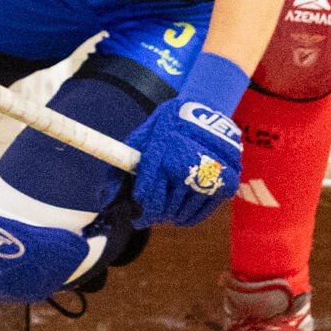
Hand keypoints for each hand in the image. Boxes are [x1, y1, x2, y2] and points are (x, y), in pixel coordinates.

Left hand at [124, 54, 249, 228]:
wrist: (207, 111)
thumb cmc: (169, 124)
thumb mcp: (144, 136)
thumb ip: (125, 163)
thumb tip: (105, 198)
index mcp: (163, 157)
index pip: (149, 199)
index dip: (142, 213)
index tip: (137, 218)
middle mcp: (185, 169)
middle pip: (165, 209)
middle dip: (154, 217)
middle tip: (149, 218)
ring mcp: (206, 178)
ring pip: (182, 214)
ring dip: (171, 218)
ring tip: (165, 216)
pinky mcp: (225, 184)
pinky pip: (201, 213)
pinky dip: (189, 218)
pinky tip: (180, 217)